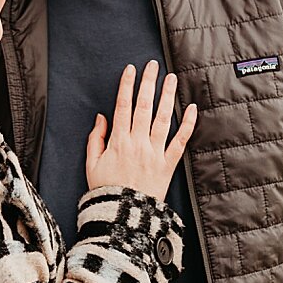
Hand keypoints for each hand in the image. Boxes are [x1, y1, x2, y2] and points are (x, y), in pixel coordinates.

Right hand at [85, 61, 196, 200]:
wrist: (124, 217)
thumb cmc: (105, 191)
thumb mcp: (91, 165)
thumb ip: (96, 139)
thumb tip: (102, 117)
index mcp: (118, 142)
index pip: (123, 106)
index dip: (126, 86)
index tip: (130, 70)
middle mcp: (138, 143)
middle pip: (144, 106)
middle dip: (148, 83)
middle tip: (152, 65)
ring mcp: (155, 153)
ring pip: (163, 118)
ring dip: (167, 96)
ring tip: (171, 78)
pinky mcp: (168, 165)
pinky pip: (180, 141)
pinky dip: (187, 124)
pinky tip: (191, 108)